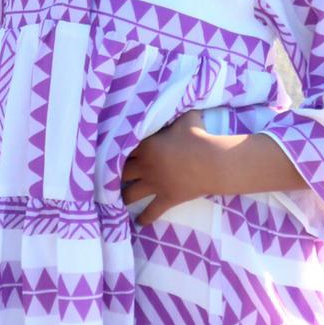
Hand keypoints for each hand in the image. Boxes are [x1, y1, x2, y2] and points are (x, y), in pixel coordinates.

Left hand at [121, 108, 222, 226]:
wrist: (212, 161)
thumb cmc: (199, 136)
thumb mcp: (185, 117)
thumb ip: (174, 112)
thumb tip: (175, 101)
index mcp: (145, 146)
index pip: (123, 148)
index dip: (118, 149)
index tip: (114, 151)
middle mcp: (145, 167)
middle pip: (121, 171)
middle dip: (115, 173)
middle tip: (111, 175)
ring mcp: (154, 185)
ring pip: (130, 193)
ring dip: (122, 195)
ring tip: (118, 197)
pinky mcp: (166, 199)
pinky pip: (151, 212)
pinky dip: (144, 218)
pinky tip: (138, 223)